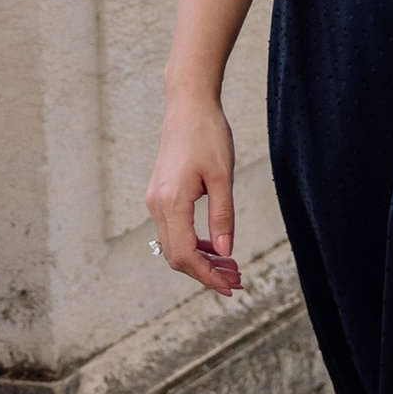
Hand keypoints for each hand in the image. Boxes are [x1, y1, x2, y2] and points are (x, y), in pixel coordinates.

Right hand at [147, 87, 242, 292]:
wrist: (187, 106)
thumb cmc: (208, 135)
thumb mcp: (223, 176)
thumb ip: (223, 216)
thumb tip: (226, 252)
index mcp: (172, 202)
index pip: (186, 255)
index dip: (207, 276)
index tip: (229, 288)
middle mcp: (157, 205)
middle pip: (177, 256)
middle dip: (206, 273)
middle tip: (237, 280)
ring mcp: (155, 200)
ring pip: (174, 245)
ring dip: (201, 260)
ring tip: (231, 267)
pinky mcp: (160, 195)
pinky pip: (174, 230)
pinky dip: (193, 243)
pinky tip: (216, 246)